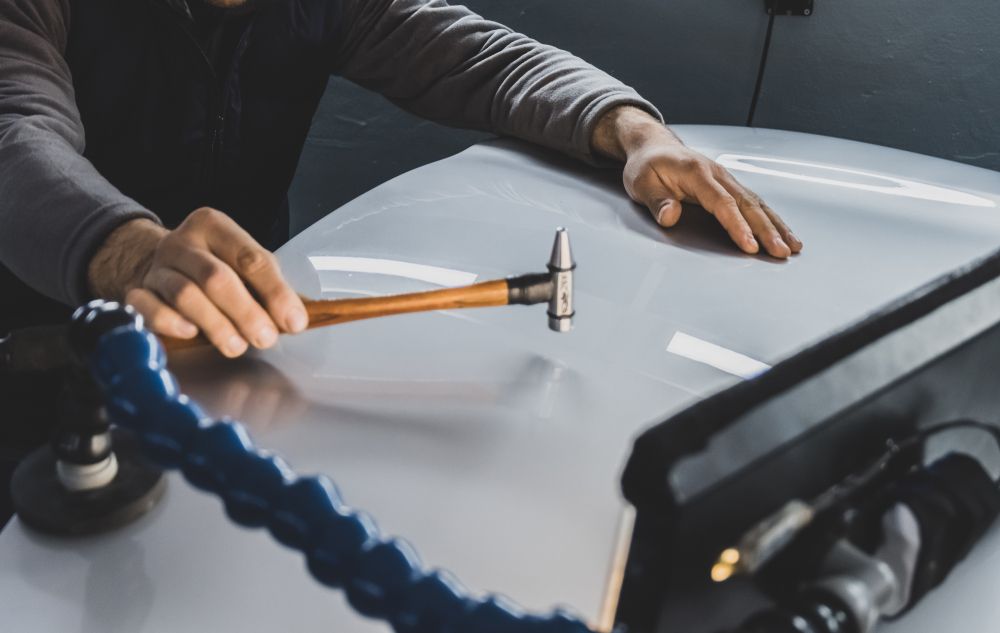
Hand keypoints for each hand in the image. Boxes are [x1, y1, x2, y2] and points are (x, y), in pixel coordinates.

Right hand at [87, 208, 307, 356]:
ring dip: (215, 325)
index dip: (275, 293)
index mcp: (214, 227)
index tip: (293, 322)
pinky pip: (148, 308)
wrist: (159, 265)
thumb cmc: (213, 266)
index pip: (250, 259)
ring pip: (185, 295)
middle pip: (216, 278)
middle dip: (246, 312)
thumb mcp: (243, 265)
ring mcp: (157, 267)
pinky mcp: (137, 292)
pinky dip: (170, 322)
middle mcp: (183, 243)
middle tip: (265, 338)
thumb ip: (270, 288)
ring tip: (237, 345)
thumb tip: (296, 320)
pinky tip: (190, 333)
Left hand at [591, 106, 801, 257]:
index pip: (722, 202)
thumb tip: (671, 216)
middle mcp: (717, 174)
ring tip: (792, 247)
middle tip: (780, 252)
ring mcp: (726, 179)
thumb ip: (658, 201)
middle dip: (766, 230)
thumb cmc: (646, 166)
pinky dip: (770, 219)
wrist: (653, 146)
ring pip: (756, 203)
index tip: (749, 245)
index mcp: (697, 172)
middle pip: (747, 204)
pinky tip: (783, 233)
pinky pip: (754, 203)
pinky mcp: (729, 186)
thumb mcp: (641, 184)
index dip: (737, 225)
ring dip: (776, 226)